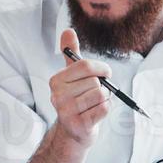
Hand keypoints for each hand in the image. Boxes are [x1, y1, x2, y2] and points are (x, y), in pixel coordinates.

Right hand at [50, 28, 112, 144]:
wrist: (74, 132)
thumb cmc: (76, 99)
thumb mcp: (71, 76)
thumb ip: (70, 54)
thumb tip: (68, 30)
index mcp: (56, 81)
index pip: (85, 66)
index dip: (102, 68)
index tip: (106, 73)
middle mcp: (57, 96)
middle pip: (95, 82)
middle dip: (102, 87)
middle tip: (95, 95)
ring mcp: (67, 112)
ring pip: (101, 95)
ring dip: (104, 99)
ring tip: (94, 105)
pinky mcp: (79, 125)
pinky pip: (104, 109)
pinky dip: (105, 110)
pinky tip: (95, 114)